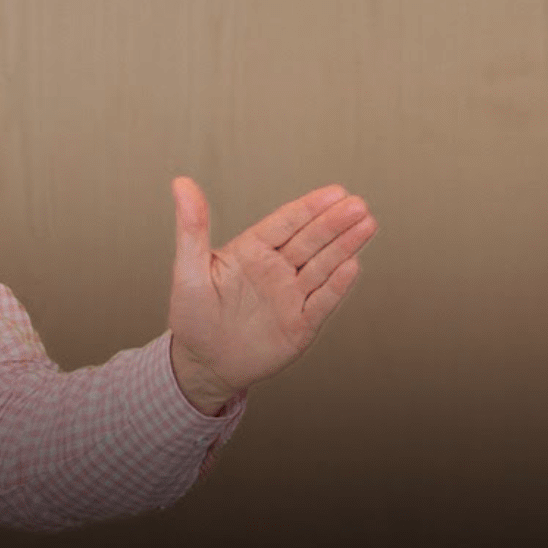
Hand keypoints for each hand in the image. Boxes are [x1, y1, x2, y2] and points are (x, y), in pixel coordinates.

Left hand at [167, 178, 375, 414]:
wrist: (204, 364)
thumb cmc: (192, 316)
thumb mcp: (188, 270)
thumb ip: (191, 228)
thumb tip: (180, 182)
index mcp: (252, 251)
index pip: (285, 223)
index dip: (310, 207)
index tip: (335, 191)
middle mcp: (276, 270)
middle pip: (310, 240)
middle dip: (334, 223)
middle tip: (358, 204)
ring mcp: (291, 296)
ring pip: (322, 266)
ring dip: (344, 246)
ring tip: (367, 224)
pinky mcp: (301, 325)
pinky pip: (322, 302)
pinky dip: (336, 286)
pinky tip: (352, 266)